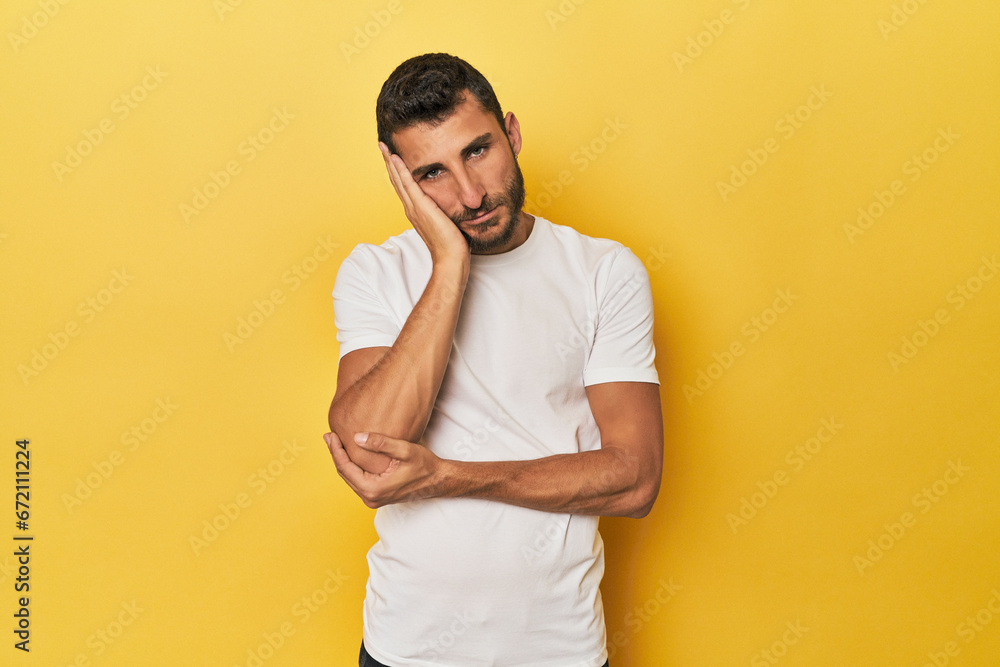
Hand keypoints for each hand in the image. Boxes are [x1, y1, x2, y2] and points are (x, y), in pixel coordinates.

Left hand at [324, 430, 448, 508]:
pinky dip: (352, 466)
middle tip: (329, 435)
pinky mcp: (376, 496)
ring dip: (343, 460)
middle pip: (344, 474)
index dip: (336, 450)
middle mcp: (370, 497)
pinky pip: (358, 480)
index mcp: (373, 489)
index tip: (330, 435)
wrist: (438, 480)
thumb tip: (356, 437)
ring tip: (336, 442)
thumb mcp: (404, 450)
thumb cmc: (425, 466)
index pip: (345, 468)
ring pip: (350, 477)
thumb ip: (381, 443)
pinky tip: (350, 453)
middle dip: (336, 454)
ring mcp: (373, 499)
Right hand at [379, 142, 469, 266]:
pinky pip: (407, 184)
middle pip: (397, 181)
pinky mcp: (421, 207)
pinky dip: (400, 170)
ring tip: (384, 147)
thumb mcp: (448, 222)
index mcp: (417, 212)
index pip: (405, 187)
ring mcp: (414, 208)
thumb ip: (445, 212)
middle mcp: (412, 209)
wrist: (451, 258)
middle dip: (389, 163)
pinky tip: (395, 158)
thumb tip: (454, 204)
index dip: (398, 172)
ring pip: (398, 180)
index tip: (393, 157)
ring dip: (390, 162)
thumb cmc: (452, 246)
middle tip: (382, 146)